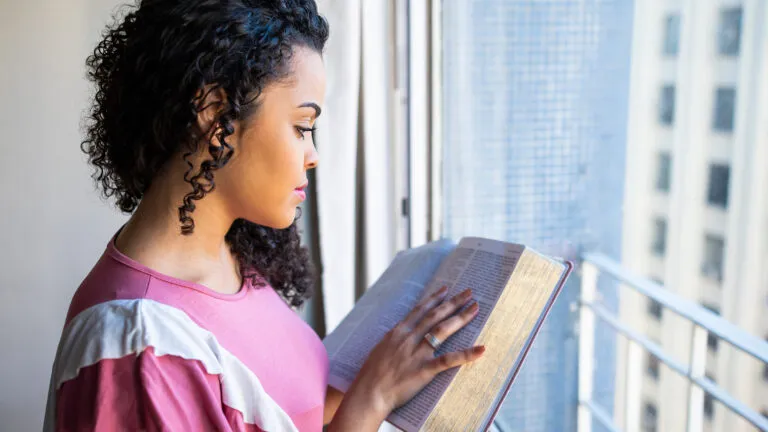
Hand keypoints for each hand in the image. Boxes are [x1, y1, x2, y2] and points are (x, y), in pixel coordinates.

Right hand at [348, 287, 484, 419]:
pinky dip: (466, 354)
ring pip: (442, 331)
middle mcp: (409, 338)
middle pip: (435, 315)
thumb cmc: (371, 374)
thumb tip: (401, 333)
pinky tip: (481, 349)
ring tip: (475, 308)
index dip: (435, 299)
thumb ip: (394, 340)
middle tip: (469, 293)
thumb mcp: (380, 348)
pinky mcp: (424, 370)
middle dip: (453, 303)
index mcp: (398, 332)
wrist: (368, 392)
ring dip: (460, 318)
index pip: (420, 310)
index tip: (446, 289)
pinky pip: (448, 360)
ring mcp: (417, 353)